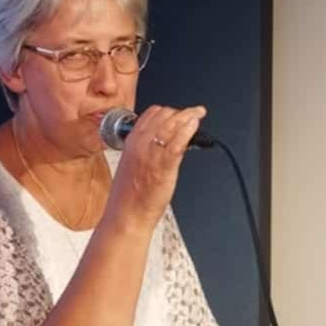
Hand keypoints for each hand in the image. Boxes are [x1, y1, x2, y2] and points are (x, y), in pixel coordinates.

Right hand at [106, 103, 206, 226]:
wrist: (127, 215)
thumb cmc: (128, 196)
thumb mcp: (131, 165)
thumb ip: (144, 151)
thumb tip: (161, 144)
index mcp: (130, 142)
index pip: (150, 114)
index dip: (167, 111)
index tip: (177, 113)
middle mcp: (140, 143)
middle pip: (163, 115)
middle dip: (180, 112)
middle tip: (191, 114)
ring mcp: (152, 152)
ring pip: (172, 124)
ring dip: (188, 115)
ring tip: (198, 113)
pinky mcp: (164, 164)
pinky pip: (179, 140)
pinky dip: (189, 130)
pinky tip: (195, 126)